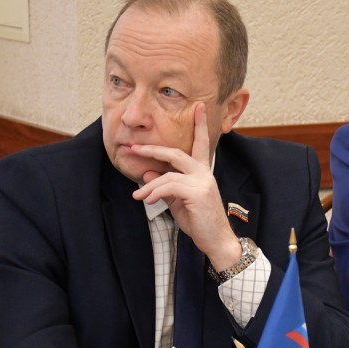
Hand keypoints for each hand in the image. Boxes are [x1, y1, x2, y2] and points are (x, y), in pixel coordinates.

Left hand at [131, 103, 241, 269]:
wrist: (216, 240)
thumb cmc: (199, 221)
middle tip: (132, 148)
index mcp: (202, 172)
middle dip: (152, 150)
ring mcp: (202, 181)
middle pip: (175, 153)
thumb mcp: (178, 202)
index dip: (200, 125)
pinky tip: (146, 201)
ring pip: (167, 174)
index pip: (201, 143)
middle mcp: (204, 173)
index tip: (198, 106)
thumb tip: (147, 174)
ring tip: (138, 196)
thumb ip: (165, 186)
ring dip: (148, 186)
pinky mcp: (197, 193)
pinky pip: (168, 187)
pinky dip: (153, 193)